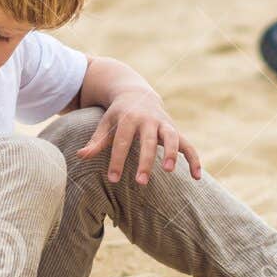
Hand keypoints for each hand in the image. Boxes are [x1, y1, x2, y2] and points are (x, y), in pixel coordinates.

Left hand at [76, 89, 202, 184]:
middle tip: (141, 182)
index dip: (117, 160)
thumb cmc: (118, 114)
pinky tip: (196, 177)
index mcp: (128, 118)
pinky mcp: (175, 130)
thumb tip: (80, 156)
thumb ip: (96, 141)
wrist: (137, 94)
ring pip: (172, 138)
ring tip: (169, 171)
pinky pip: (188, 145)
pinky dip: (194, 159)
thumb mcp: (105, 123)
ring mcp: (164, 124)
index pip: (122, 141)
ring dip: (172, 153)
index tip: (113, 179)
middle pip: (148, 141)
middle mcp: (148, 120)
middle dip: (146, 161)